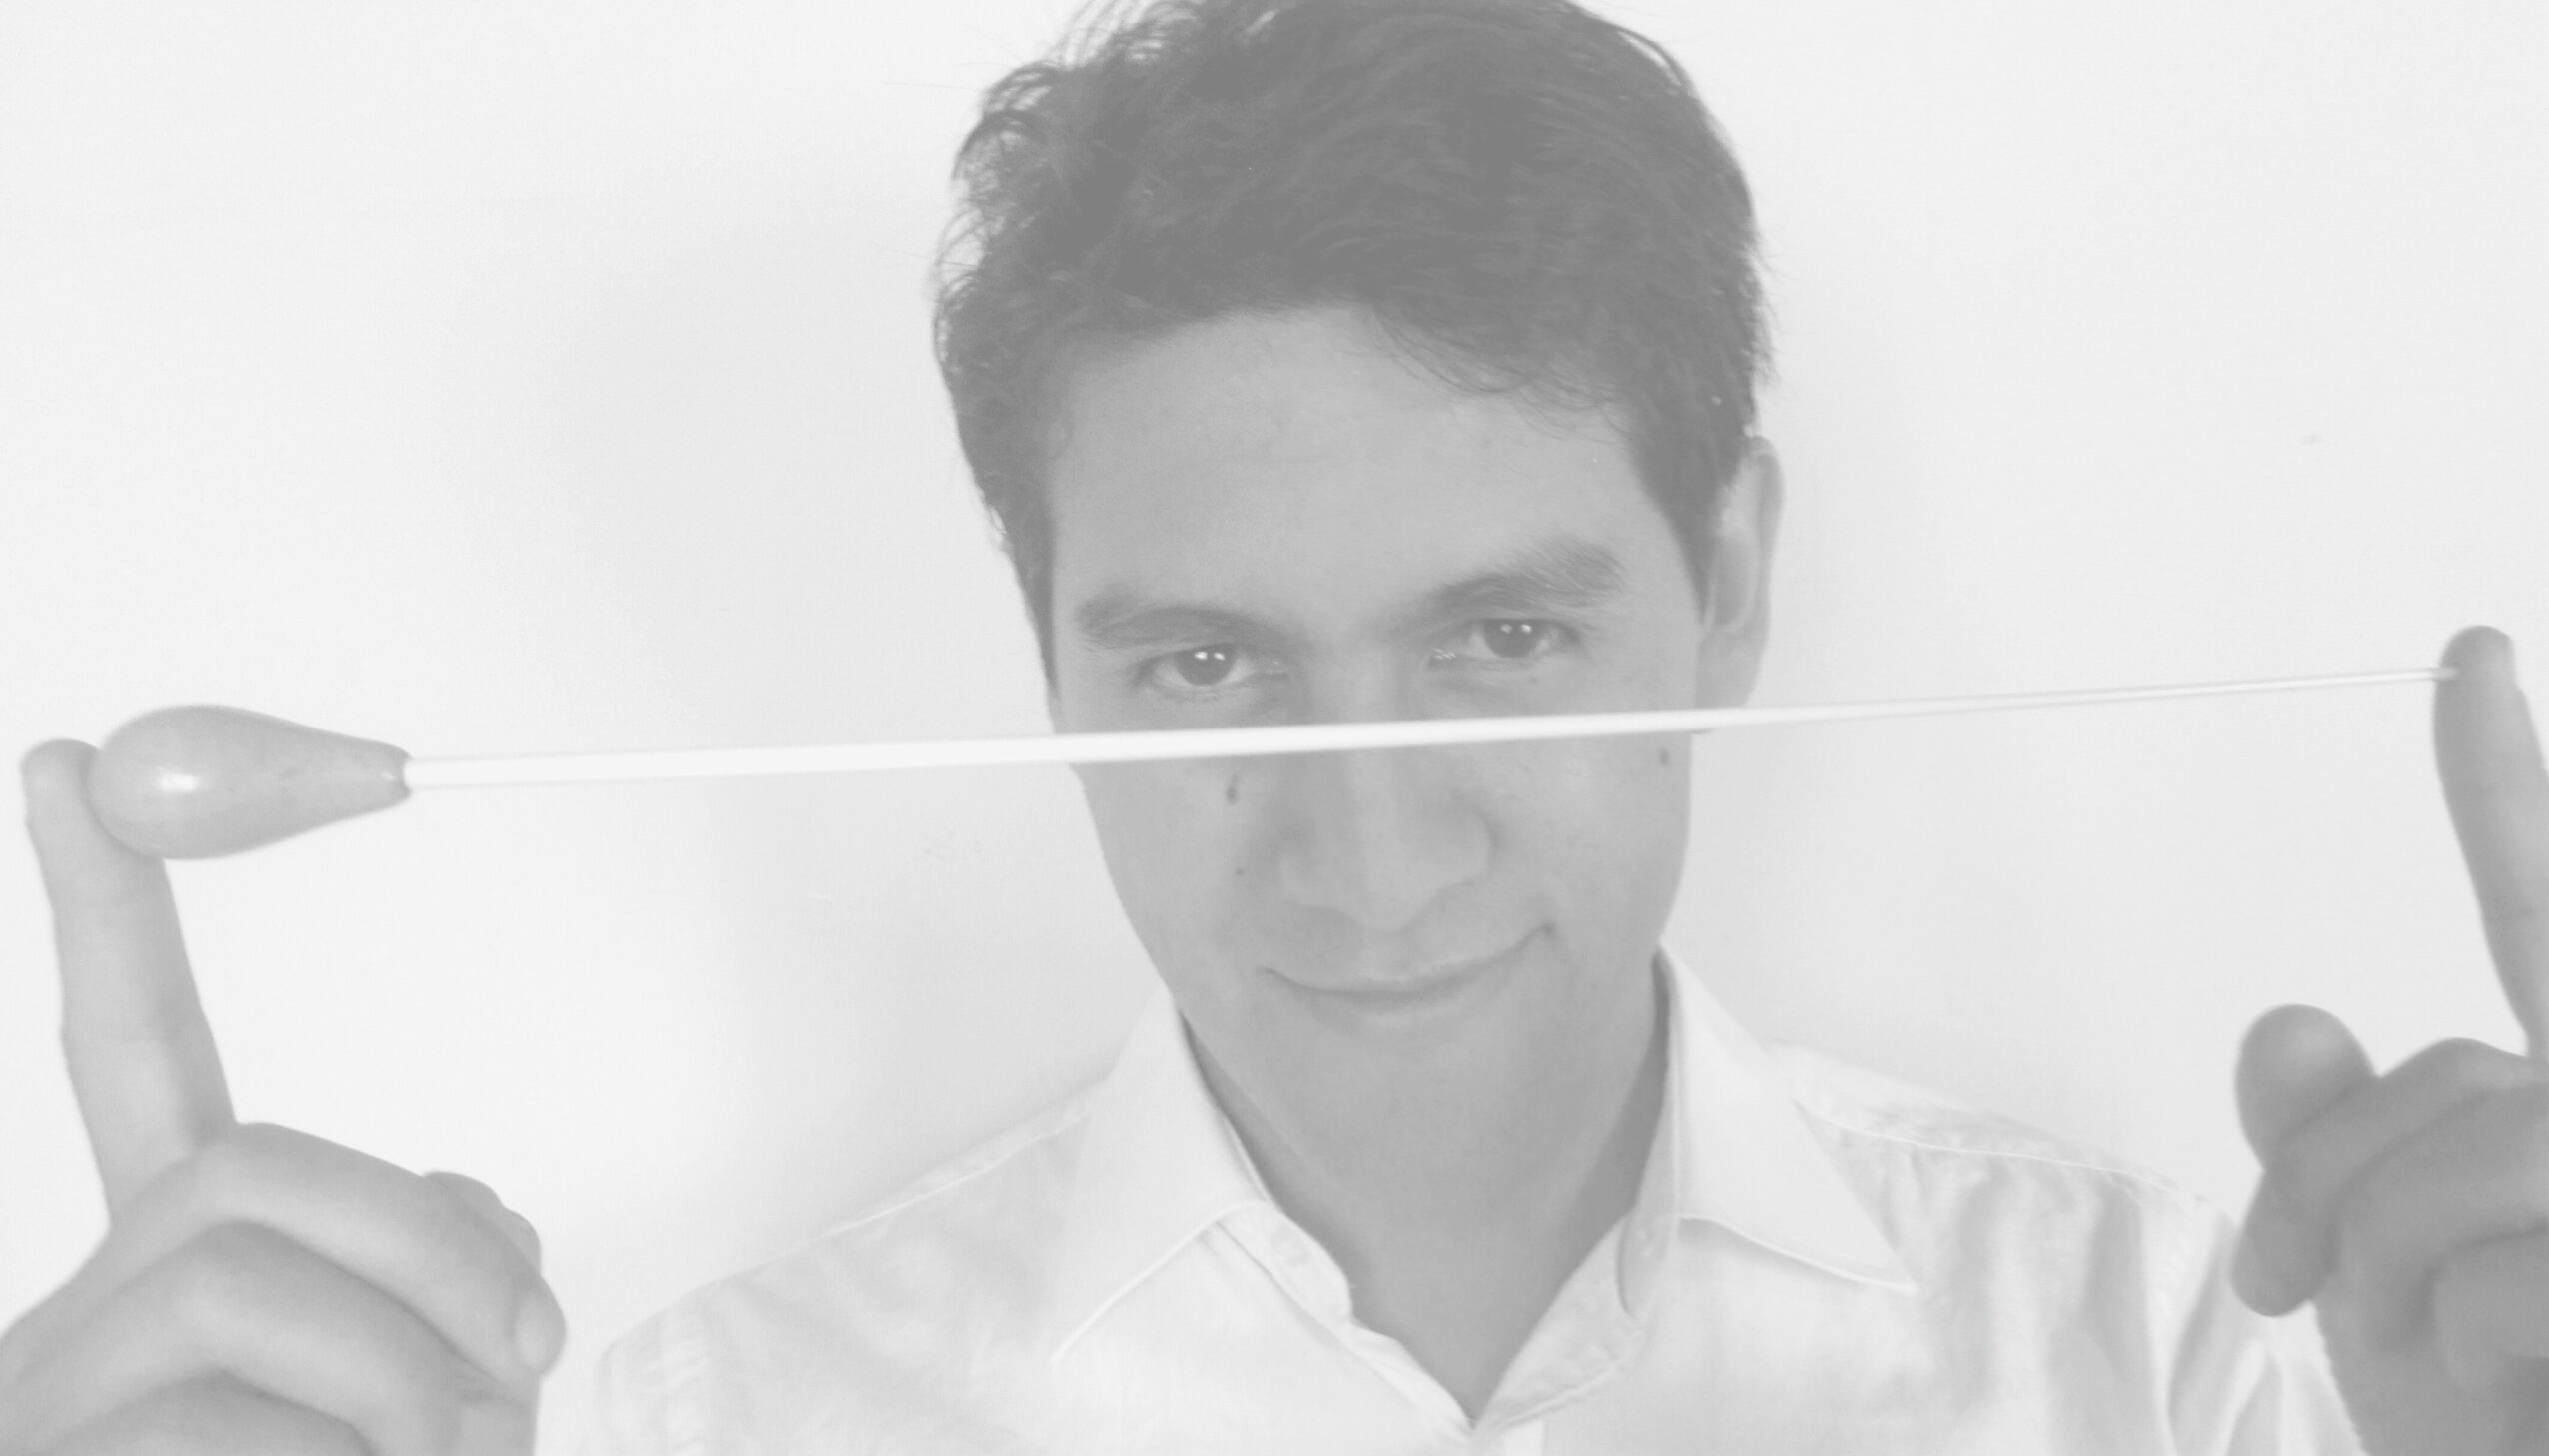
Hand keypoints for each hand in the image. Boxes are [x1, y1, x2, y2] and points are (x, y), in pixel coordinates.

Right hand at [0, 742, 563, 1454]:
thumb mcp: (439, 1403)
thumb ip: (437, 1278)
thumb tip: (483, 1219)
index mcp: (168, 1288)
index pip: (137, 1063)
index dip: (105, 916)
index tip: (67, 763)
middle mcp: (74, 1334)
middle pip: (242, 1162)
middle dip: (419, 1240)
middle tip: (525, 1355)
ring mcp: (50, 1414)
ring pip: (245, 1288)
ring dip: (407, 1378)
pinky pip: (239, 1434)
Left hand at [2233, 626, 2548, 1453]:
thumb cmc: (2489, 1417)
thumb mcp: (2367, 1278)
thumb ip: (2322, 1140)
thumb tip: (2291, 1018)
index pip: (2531, 906)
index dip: (2500, 781)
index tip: (2468, 650)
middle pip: (2428, 1075)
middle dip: (2322, 1183)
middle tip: (2282, 1287)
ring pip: (2448, 1166)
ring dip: (2383, 1282)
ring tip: (2449, 1360)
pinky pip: (2496, 1277)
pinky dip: (2458, 1348)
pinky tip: (2523, 1389)